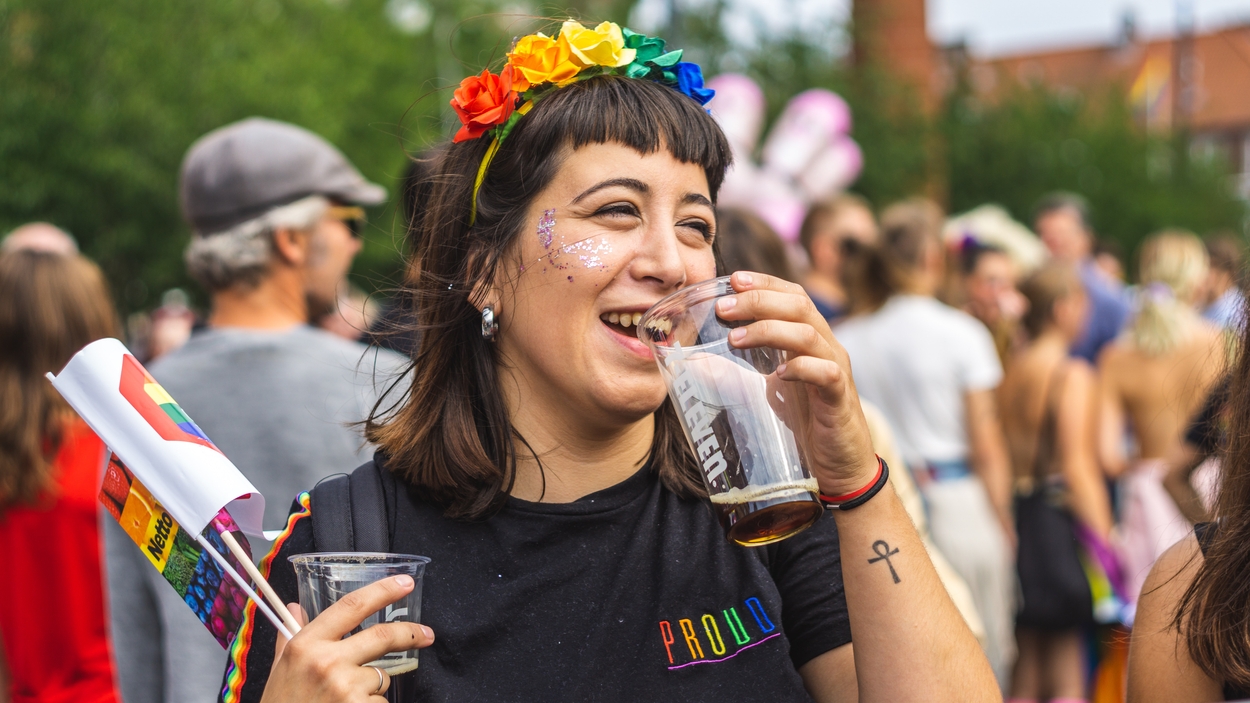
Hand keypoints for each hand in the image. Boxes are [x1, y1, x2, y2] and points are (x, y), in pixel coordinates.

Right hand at [260, 575, 434, 702]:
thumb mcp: (280, 667)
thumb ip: (290, 634)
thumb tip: (294, 605)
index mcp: (306, 644)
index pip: (351, 606)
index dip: (383, 591)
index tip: (405, 583)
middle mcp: (327, 661)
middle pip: (383, 636)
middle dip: (411, 633)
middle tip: (426, 634)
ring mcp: (345, 687)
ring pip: (381, 676)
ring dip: (373, 686)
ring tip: (346, 698)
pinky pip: (380, 702)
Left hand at [715, 271, 878, 495]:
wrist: (841, 465)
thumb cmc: (804, 424)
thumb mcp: (769, 391)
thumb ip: (743, 371)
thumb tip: (696, 361)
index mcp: (811, 339)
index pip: (793, 295)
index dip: (765, 283)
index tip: (733, 279)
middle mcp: (827, 347)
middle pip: (799, 305)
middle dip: (759, 301)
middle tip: (723, 308)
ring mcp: (836, 370)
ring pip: (808, 334)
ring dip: (770, 330)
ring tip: (736, 338)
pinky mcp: (840, 398)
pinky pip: (826, 372)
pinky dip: (802, 368)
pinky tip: (779, 374)